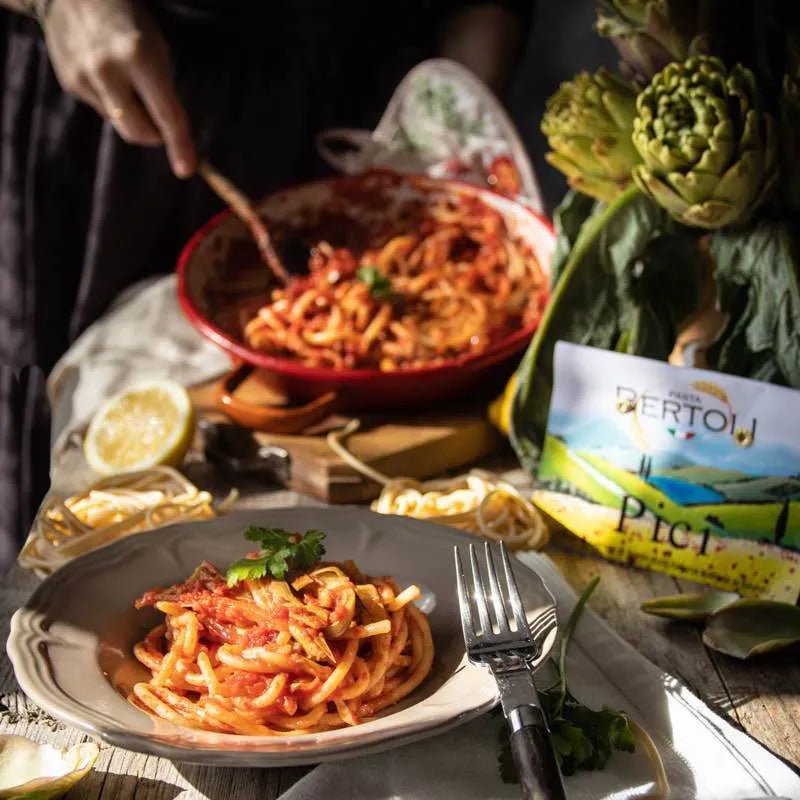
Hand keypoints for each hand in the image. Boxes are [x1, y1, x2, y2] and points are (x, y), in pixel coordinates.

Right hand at [42, 0, 195, 176]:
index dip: (178, 145)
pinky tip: (105, 74)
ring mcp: (84, 79)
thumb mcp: (157, 47)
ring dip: (132, 114)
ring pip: (120, 123)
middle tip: (162, 124)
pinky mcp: (69, 83)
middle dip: (154, 135)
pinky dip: (112, 101)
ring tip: (127, 82)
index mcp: (139, 57)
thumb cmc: (128, 19)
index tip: (187, 170)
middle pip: (137, 132)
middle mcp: (108, 71)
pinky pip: (101, 109)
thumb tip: (170, 130)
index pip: (165, 114)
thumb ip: (164, 89)